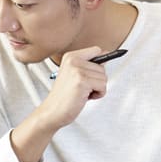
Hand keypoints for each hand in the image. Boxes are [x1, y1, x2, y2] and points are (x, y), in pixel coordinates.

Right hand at [10, 47, 111, 161]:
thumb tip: (107, 55)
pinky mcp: (82, 81)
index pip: (97, 50)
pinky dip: (98, 94)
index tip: (92, 74)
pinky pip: (103, 86)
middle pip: (102, 67)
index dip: (99, 64)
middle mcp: (73, 60)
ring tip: (82, 93)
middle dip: (97, 80)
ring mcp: (77, 70)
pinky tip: (85, 97)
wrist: (53, 111)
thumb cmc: (65, 96)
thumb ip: (90, 65)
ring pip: (104, 77)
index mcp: (71, 56)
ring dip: (97, 89)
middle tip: (82, 88)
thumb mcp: (75, 75)